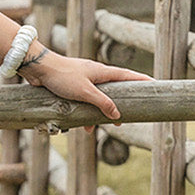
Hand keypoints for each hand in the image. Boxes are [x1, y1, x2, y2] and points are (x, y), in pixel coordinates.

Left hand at [16, 46, 151, 125]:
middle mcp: (95, 74)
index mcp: (102, 72)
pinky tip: (84, 126)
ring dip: (103, 111)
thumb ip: (102, 103)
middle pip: (115, 89)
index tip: (155, 84)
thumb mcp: (85, 92)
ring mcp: (83, 80)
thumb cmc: (62, 77)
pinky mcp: (72, 86)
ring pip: (99, 97)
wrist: (39, 69)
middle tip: (130, 114)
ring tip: (109, 125)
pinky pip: (85, 101)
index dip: (142, 80)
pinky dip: (87, 113)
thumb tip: (117, 114)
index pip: (128, 76)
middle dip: (122, 102)